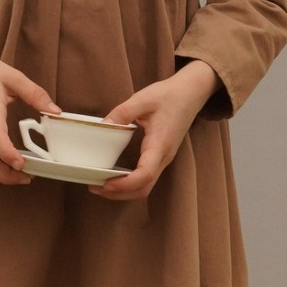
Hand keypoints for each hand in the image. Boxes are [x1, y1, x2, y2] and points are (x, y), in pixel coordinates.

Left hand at [87, 59, 219, 200]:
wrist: (190, 93)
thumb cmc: (169, 95)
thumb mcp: (143, 99)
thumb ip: (122, 112)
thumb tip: (103, 125)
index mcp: (160, 144)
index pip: (145, 175)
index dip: (124, 184)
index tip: (105, 184)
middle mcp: (163, 157)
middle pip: (143, 188)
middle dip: (119, 193)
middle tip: (95, 187)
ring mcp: (163, 159)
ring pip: (145, 187)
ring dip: (124, 191)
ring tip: (101, 185)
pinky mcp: (160, 157)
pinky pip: (146, 178)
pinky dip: (129, 184)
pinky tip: (114, 177)